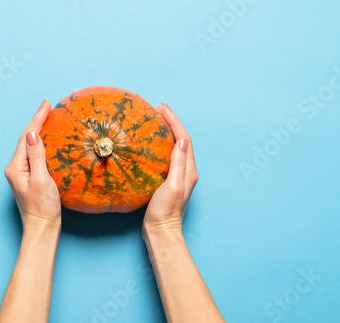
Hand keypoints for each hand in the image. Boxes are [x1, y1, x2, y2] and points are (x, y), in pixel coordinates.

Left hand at [4, 100, 61, 231]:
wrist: (42, 229)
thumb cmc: (43, 208)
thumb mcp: (41, 180)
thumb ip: (36, 156)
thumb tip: (31, 134)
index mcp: (16, 166)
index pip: (26, 136)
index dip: (37, 119)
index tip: (46, 104)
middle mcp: (15, 168)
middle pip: (26, 138)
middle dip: (37, 121)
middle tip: (48, 106)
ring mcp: (21, 173)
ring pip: (29, 146)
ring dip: (39, 131)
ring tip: (48, 118)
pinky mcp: (29, 178)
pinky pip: (34, 154)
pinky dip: (41, 143)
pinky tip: (48, 140)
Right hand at [143, 104, 198, 233]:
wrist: (161, 231)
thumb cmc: (165, 211)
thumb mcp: (172, 186)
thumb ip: (178, 164)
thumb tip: (182, 141)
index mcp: (189, 170)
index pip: (183, 139)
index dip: (174, 121)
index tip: (162, 109)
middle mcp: (186, 171)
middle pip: (181, 140)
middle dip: (171, 122)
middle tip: (158, 110)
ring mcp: (178, 176)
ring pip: (175, 147)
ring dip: (167, 132)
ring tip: (155, 120)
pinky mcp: (169, 180)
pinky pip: (167, 156)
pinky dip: (161, 144)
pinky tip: (151, 143)